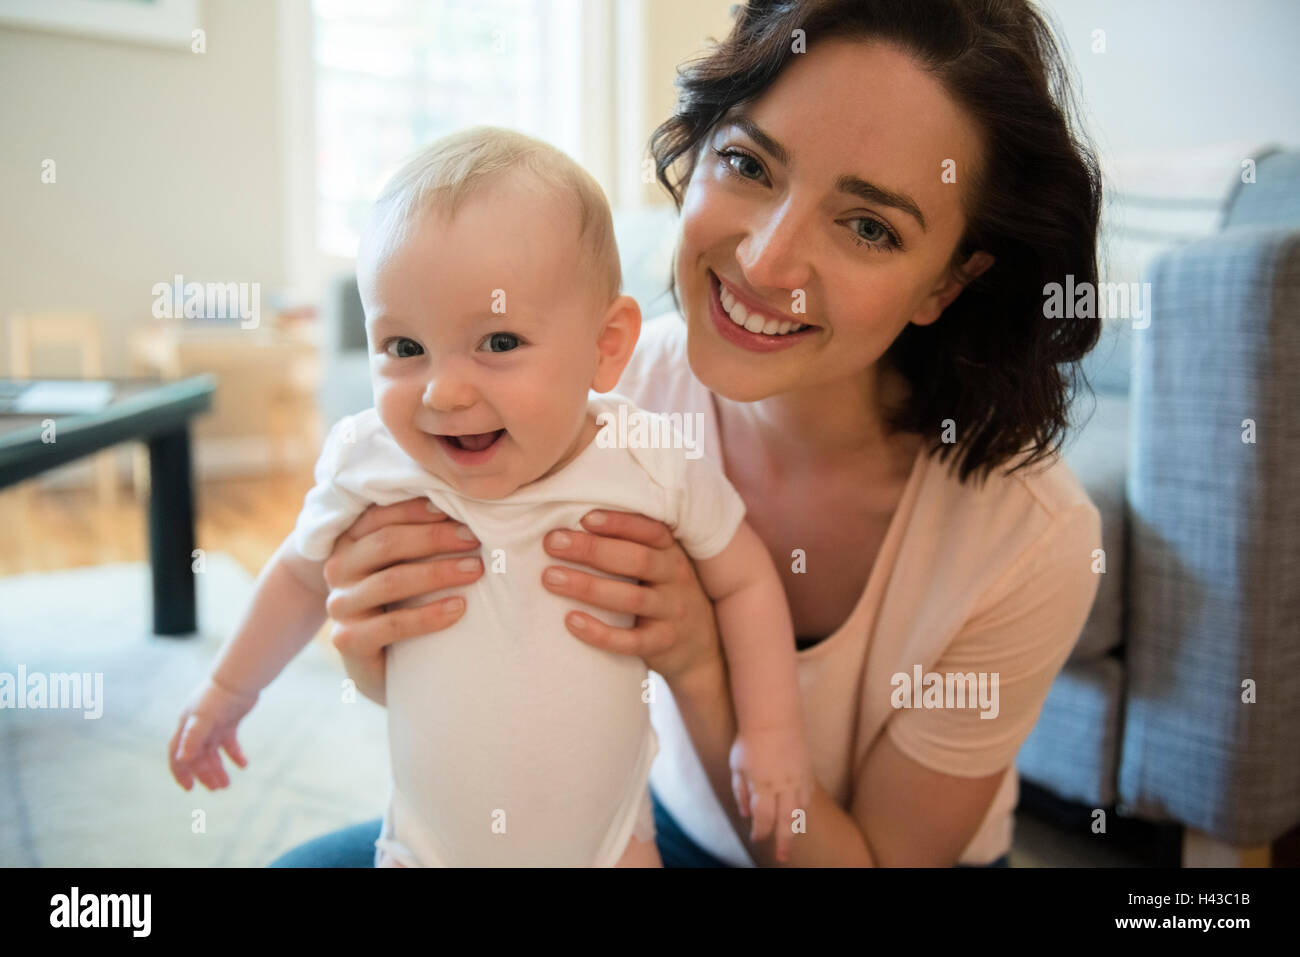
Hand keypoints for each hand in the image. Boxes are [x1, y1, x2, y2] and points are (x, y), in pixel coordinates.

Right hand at [168, 677, 256, 790]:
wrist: (240, 678)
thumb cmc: (218, 696)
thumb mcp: (203, 718)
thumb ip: (193, 738)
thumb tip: (181, 760)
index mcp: (186, 726)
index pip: (177, 753)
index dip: (180, 771)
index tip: (189, 788)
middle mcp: (197, 727)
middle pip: (198, 756)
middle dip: (205, 773)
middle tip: (217, 788)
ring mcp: (213, 724)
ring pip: (213, 752)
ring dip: (218, 768)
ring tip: (226, 784)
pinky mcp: (229, 721)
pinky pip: (230, 743)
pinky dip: (235, 755)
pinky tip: (243, 765)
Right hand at [322, 499, 482, 704]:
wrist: (387, 667)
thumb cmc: (405, 604)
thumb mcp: (408, 565)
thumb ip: (420, 538)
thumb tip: (466, 509)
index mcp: (350, 542)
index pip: (379, 516)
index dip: (418, 510)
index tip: (456, 510)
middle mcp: (337, 569)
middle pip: (386, 544)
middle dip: (435, 538)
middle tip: (474, 539)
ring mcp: (339, 606)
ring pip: (391, 581)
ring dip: (438, 573)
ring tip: (476, 570)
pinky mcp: (347, 641)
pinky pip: (392, 625)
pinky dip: (429, 616)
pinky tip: (459, 608)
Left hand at [539, 510, 722, 687]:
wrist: (703, 648)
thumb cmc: (665, 595)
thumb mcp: (661, 566)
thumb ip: (631, 547)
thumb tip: (572, 526)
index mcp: (672, 553)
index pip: (650, 531)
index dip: (619, 523)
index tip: (584, 517)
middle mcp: (676, 578)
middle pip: (636, 559)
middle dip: (592, 549)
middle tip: (552, 543)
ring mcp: (672, 612)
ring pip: (631, 598)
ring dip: (588, 587)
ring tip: (551, 578)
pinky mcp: (663, 644)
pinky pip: (631, 641)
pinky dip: (601, 633)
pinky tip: (571, 621)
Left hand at [728, 727, 814, 862]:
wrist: (774, 718)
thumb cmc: (750, 741)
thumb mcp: (737, 766)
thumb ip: (740, 791)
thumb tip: (745, 813)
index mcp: (763, 785)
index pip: (763, 818)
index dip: (760, 832)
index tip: (756, 838)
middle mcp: (783, 786)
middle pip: (786, 822)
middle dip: (783, 842)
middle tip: (781, 858)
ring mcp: (798, 779)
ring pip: (800, 811)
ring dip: (795, 828)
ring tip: (790, 840)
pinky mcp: (807, 772)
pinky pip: (808, 797)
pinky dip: (803, 809)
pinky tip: (798, 815)